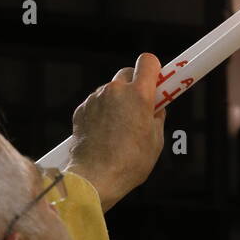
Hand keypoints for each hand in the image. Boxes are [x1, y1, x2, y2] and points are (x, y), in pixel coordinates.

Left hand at [65, 53, 165, 210]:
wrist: (95, 177)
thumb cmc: (129, 163)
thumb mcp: (155, 140)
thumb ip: (157, 117)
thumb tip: (155, 109)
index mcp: (138, 94)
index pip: (148, 61)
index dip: (154, 70)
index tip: (157, 82)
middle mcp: (115, 90)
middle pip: (128, 73)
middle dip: (135, 86)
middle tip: (140, 107)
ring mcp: (96, 98)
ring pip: (110, 90)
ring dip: (117, 101)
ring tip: (120, 129)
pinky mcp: (82, 109)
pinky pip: (96, 104)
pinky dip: (102, 113)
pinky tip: (105, 134)